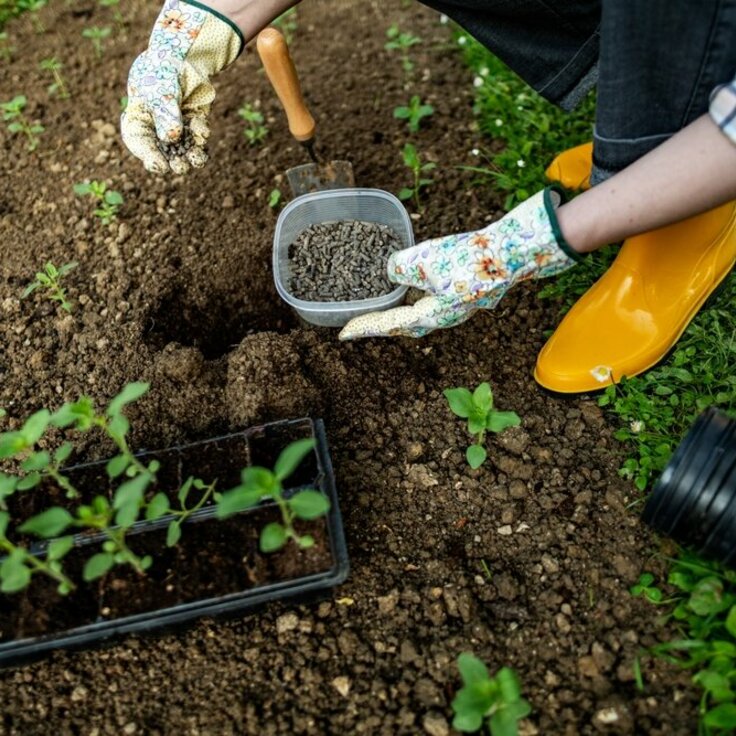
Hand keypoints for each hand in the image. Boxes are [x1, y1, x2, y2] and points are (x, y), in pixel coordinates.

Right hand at [121, 0, 242, 173]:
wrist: (183, 54)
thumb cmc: (162, 70)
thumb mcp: (160, 92)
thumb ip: (165, 115)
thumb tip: (172, 139)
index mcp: (139, 119)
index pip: (140, 143)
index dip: (148, 157)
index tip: (159, 165)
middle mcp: (157, 128)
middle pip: (164, 152)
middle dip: (173, 161)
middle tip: (180, 166)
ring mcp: (177, 127)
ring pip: (183, 150)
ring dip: (190, 157)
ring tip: (197, 160)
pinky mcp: (194, 124)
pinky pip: (198, 138)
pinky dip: (201, 136)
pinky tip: (203, 130)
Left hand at [338, 188, 580, 339]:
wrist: (511, 252)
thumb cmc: (467, 259)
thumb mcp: (422, 260)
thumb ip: (398, 268)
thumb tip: (392, 271)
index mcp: (431, 316)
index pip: (390, 325)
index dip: (365, 327)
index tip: (344, 333)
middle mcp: (445, 317)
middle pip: (406, 325)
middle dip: (384, 323)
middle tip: (364, 321)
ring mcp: (459, 307)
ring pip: (423, 312)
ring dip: (403, 310)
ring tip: (386, 303)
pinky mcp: (468, 294)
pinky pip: (436, 299)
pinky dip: (420, 295)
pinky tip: (417, 284)